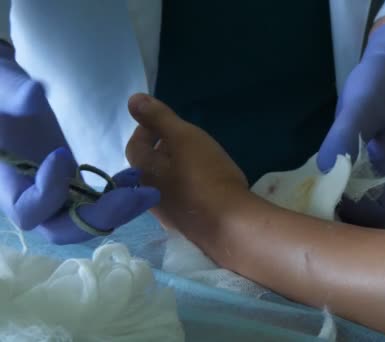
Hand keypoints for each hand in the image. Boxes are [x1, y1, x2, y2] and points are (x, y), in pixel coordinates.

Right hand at [0, 44, 159, 243]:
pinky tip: (137, 176)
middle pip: (62, 229)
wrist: (13, 102)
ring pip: (87, 223)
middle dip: (100, 216)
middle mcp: (32, 202)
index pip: (27, 210)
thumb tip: (34, 93)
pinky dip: (121, 197)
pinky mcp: (74, 191)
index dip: (47, 192)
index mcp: (9, 185)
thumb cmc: (4, 97)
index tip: (62, 154)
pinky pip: (100, 206)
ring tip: (148, 190)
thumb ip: (15, 95)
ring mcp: (56, 200)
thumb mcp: (4, 90)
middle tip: (133, 196)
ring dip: (120, 211)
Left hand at [125, 93, 247, 232]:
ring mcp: (168, 214)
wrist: (229, 224)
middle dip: (160, 151)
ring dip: (173, 171)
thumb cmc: (206, 175)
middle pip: (148, 168)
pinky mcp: (187, 226)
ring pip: (164, 185)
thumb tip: (132, 99)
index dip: (145, 130)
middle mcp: (149, 195)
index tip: (162, 122)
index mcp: (144, 171)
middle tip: (181, 139)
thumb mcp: (184, 137)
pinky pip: (181, 200)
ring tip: (195, 161)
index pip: (135, 146)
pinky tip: (206, 186)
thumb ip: (159, 118)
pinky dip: (187, 188)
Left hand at [317, 23, 384, 226]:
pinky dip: (330, 186)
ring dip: (331, 203)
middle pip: (366, 218)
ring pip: (355, 202)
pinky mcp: (364, 161)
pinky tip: (306, 183)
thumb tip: (324, 170)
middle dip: (336, 218)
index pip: (377, 218)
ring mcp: (378, 171)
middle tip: (301, 212)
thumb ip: (346, 135)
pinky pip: (348, 184)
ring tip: (298, 202)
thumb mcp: (366, 105)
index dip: (350, 220)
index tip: (317, 210)